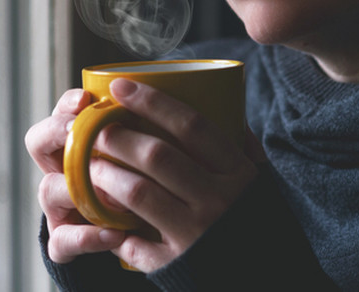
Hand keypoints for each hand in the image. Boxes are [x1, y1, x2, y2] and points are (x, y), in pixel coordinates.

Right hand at [25, 88, 128, 263]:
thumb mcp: (140, 160)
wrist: (136, 242)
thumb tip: (157, 114)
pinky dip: (87, 237)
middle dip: (53, 132)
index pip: (61, 114)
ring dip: (76, 188)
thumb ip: (140, 139)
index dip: (67, 104)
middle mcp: (60, 171)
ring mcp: (57, 207)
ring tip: (112, 193)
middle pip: (37, 142)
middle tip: (74, 130)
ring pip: (48, 190)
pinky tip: (115, 234)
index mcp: (77, 146)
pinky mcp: (62, 242)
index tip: (85, 99)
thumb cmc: (140, 190)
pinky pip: (63, 240)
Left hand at [87, 79, 261, 271]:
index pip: (191, 125)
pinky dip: (114, 227)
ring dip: (105, 174)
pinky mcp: (176, 265)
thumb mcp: (261, 184)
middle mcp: (217, 201)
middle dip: (116, 136)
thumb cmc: (259, 226)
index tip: (120, 86)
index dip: (152, 102)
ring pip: (137, 192)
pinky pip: (134, 242)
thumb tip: (230, 109)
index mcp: (238, 174)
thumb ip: (245, 149)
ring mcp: (196, 235)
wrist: (269, 285)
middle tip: (93, 127)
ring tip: (89, 164)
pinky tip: (102, 215)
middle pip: (156, 155)